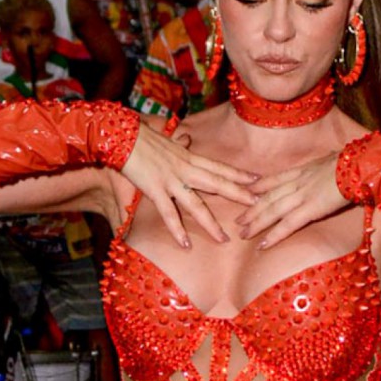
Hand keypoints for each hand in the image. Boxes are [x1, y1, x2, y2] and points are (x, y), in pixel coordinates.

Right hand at [121, 120, 258, 247]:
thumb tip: (186, 140)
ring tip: (224, 239)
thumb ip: (178, 144)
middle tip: (257, 204)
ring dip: (211, 223)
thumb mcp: (166, 140)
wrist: (123, 136)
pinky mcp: (156, 190)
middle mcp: (185, 169)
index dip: (238, 174)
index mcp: (189, 158)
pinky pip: (169, 213)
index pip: (219, 167)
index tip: (257, 179)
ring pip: (196, 205)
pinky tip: (185, 244)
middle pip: (217, 183)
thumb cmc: (142, 138)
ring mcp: (171, 180)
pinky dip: (177, 230)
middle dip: (238, 194)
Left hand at [234, 153, 346, 249]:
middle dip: (251, 209)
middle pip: (268, 197)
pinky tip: (262, 244)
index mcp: (304, 170)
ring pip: (272, 211)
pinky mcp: (310, 209)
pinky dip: (274, 235)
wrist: (360, 166)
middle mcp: (298, 182)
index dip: (259, 186)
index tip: (247, 191)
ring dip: (256, 223)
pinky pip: (287, 224)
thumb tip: (327, 167)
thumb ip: (324, 168)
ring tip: (243, 234)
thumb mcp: (334, 160)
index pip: (275, 178)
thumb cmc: (354, 163)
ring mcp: (302, 195)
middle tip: (238, 220)